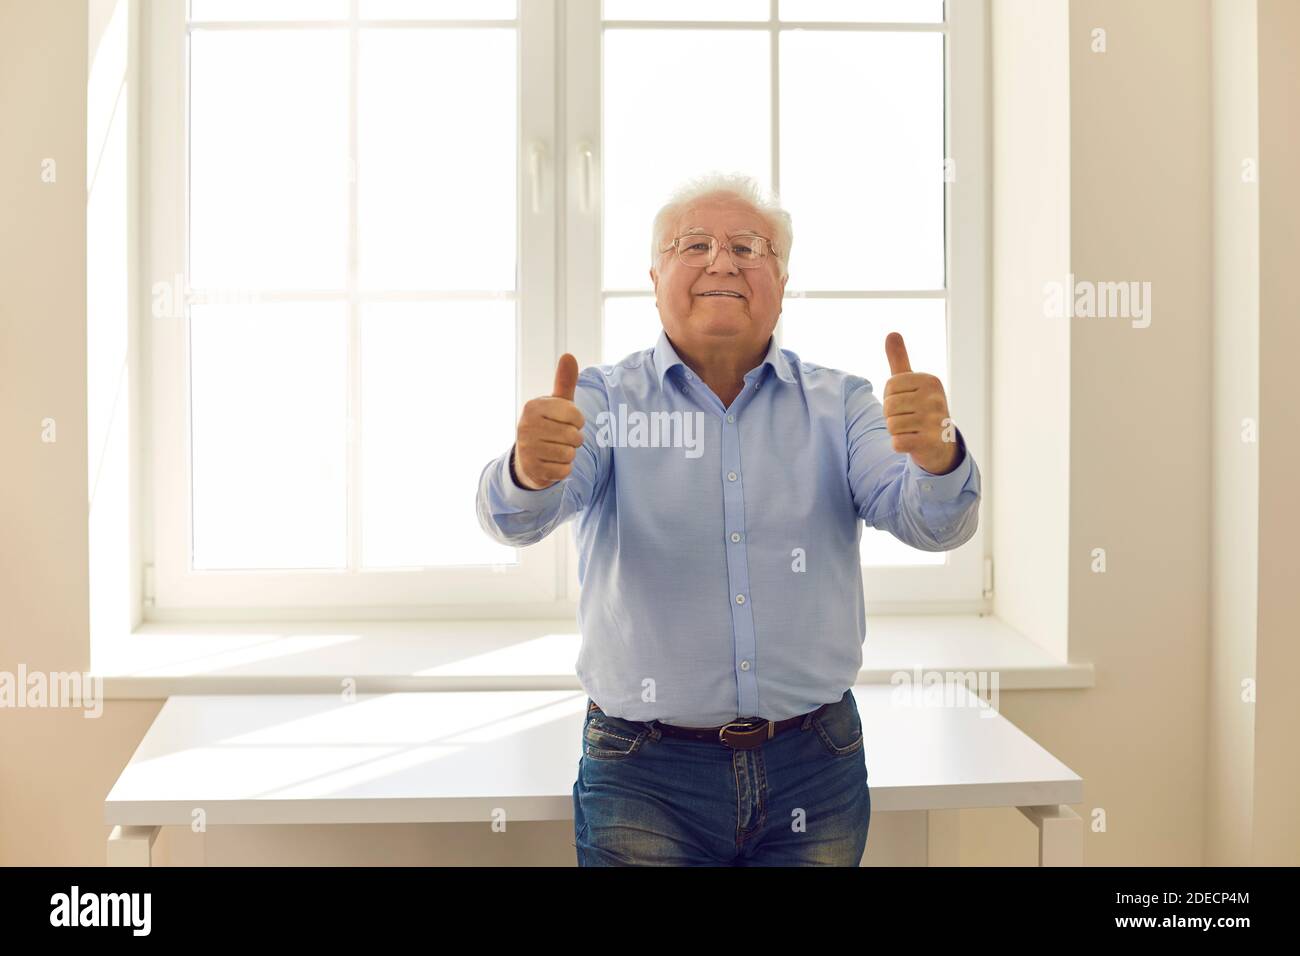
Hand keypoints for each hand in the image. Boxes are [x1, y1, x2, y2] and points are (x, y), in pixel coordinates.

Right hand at [512, 353, 585, 489]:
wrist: (528, 459)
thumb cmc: (548, 425)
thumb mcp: (556, 404)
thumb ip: (564, 382)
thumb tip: (568, 355)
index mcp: (533, 407)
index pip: (574, 415)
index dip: (578, 421)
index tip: (568, 422)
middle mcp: (526, 426)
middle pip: (573, 436)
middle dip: (574, 439)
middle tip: (562, 438)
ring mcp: (527, 449)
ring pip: (569, 453)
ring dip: (569, 454)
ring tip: (557, 450)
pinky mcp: (532, 469)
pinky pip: (564, 470)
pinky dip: (563, 469)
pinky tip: (552, 463)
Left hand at [882, 332, 959, 474]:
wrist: (941, 444)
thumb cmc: (921, 408)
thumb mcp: (912, 382)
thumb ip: (900, 360)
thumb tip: (892, 333)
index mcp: (930, 381)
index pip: (889, 386)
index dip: (891, 397)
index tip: (906, 402)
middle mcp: (936, 399)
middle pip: (888, 406)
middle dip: (892, 416)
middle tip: (909, 419)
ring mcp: (936, 421)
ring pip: (891, 425)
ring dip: (897, 431)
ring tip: (912, 429)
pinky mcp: (931, 442)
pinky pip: (897, 443)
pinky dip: (899, 445)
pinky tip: (913, 442)